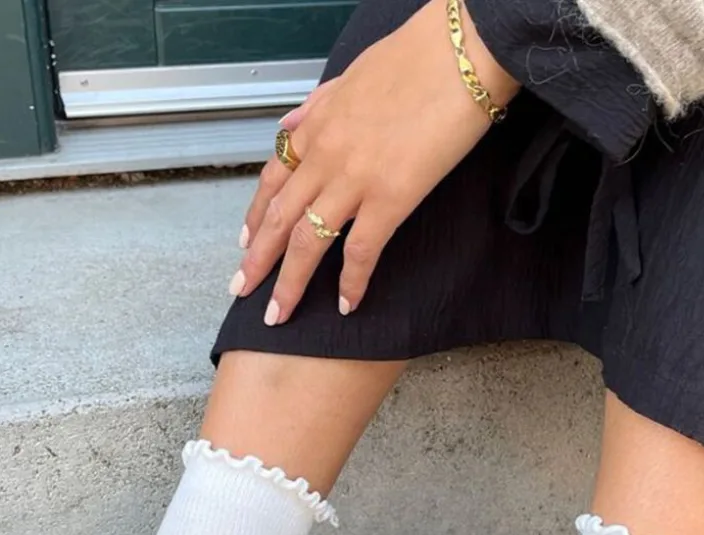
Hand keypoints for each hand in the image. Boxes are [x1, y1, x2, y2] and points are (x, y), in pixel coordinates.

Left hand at [229, 0, 519, 323]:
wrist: (461, 49)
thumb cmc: (418, 56)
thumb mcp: (353, 75)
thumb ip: (319, 104)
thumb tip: (294, 123)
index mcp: (318, 126)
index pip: (273, 179)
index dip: (255, 215)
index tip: (244, 242)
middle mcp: (325, 156)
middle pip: (279, 219)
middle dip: (257, 261)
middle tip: (241, 291)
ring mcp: (354, 180)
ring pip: (307, 243)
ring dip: (289, 284)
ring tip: (277, 315)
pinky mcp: (390, 198)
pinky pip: (361, 252)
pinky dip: (351, 283)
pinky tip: (346, 305)